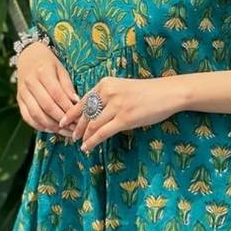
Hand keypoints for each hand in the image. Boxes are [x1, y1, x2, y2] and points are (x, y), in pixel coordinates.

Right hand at [15, 42, 80, 136]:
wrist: (28, 56)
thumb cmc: (48, 63)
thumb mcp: (61, 70)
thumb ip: (67, 86)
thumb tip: (76, 103)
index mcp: (43, 72)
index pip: (57, 94)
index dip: (67, 108)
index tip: (78, 118)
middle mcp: (30, 82)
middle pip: (46, 106)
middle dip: (61, 120)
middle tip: (74, 128)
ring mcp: (22, 92)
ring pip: (36, 114)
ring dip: (51, 126)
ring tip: (64, 131)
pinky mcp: (18, 100)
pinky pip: (27, 117)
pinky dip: (39, 125)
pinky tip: (51, 129)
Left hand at [57, 75, 185, 154]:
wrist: (168, 93)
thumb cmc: (147, 92)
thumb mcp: (123, 88)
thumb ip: (107, 97)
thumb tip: (93, 113)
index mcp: (105, 83)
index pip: (83, 100)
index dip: (71, 113)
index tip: (62, 121)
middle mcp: (108, 92)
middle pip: (85, 113)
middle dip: (76, 126)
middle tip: (71, 135)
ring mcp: (116, 106)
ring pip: (92, 124)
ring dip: (84, 136)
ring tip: (80, 143)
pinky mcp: (124, 118)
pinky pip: (103, 132)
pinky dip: (93, 141)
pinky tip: (88, 147)